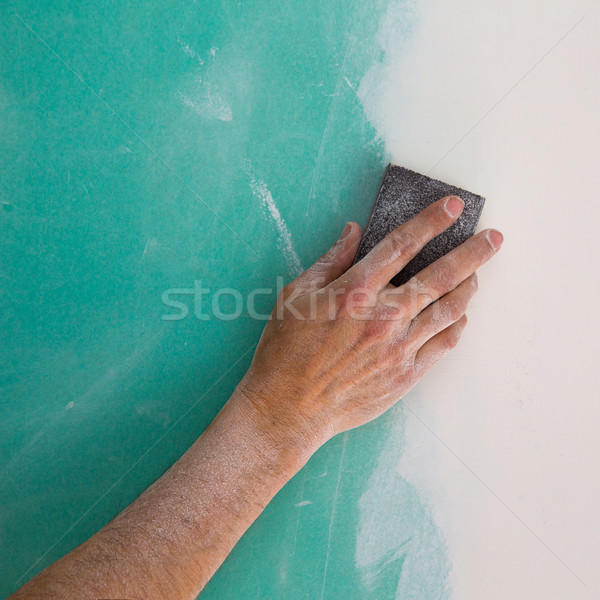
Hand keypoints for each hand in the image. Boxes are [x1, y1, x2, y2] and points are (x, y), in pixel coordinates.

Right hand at [237, 195, 502, 456]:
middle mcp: (384, 316)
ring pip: (449, 309)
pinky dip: (457, 325)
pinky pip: (444, 344)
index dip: (431, 221)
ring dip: (469, 287)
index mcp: (355, 291)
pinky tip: (460, 316)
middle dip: (472, 252)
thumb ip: (330, 261)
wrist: (289, 408)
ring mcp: (399, 347)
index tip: (454, 206)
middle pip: (440, 275)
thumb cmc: (285, 351)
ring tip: (477, 274)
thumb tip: (353, 232)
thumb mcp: (295, 296)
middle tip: (494, 238)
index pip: (402, 245)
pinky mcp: (406, 375)